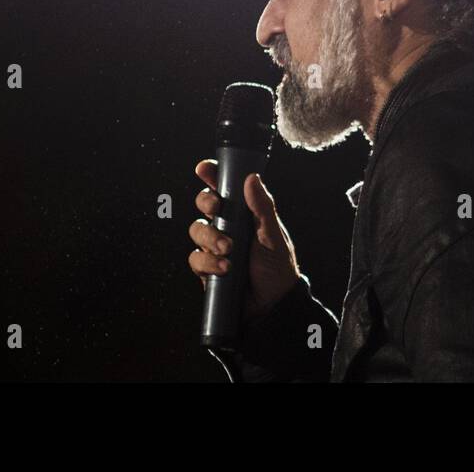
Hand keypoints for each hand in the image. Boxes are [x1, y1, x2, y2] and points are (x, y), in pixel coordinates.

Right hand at [188, 160, 302, 318]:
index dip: (211, 176)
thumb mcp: (273, 235)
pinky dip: (207, 261)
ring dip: (209, 236)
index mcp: (244, 214)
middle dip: (206, 202)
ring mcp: (215, 247)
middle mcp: (227, 226)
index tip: (204, 168)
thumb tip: (251, 178)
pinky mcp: (207, 268)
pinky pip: (195, 258)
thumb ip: (262, 207)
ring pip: (196, 230)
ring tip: (228, 249)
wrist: (272, 305)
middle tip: (216, 207)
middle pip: (204, 205)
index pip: (225, 189)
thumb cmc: (277, 267)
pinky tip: (224, 268)